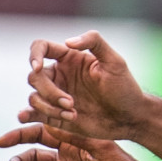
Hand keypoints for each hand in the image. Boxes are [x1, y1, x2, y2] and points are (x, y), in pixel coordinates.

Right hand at [25, 31, 153, 141]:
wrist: (130, 118)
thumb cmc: (124, 88)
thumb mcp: (114, 61)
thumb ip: (94, 42)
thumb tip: (68, 42)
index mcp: (69, 58)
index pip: (41, 47)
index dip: (34, 55)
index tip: (38, 67)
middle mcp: (59, 76)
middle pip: (34, 77)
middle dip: (49, 91)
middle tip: (71, 103)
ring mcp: (55, 96)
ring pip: (34, 97)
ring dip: (49, 107)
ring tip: (73, 114)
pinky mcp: (54, 115)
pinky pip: (33, 113)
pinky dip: (32, 115)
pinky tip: (43, 118)